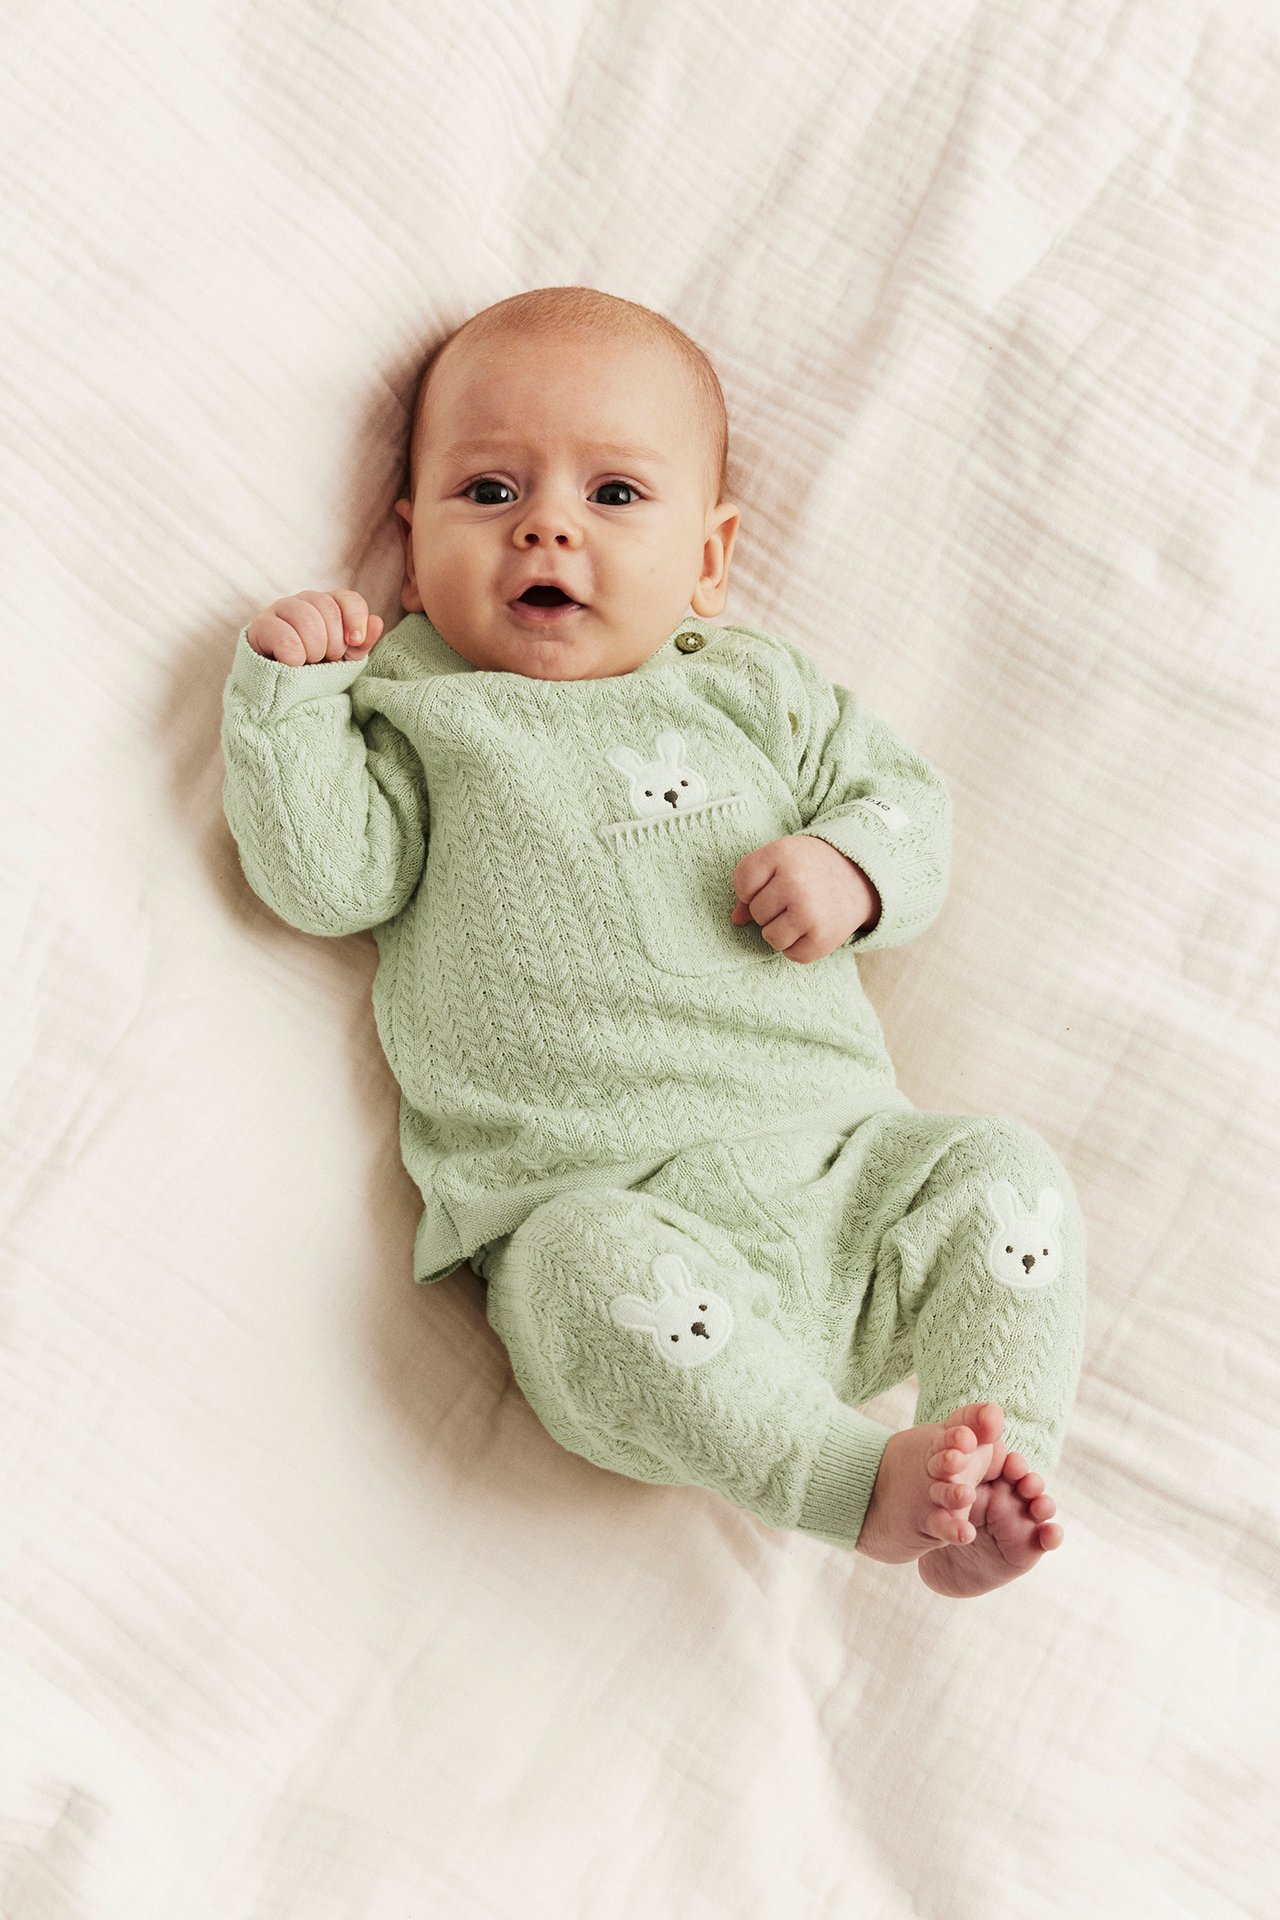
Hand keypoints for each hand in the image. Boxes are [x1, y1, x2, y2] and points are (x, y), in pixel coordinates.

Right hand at [246, 590, 384, 665]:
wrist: (280, 686)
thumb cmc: (315, 667)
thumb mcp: (344, 658)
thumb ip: (361, 642)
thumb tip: (377, 623)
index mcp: (328, 604)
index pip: (349, 599)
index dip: (356, 619)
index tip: (355, 642)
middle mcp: (304, 600)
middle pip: (328, 609)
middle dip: (333, 642)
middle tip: (325, 658)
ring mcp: (280, 610)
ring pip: (306, 619)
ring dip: (314, 649)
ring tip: (309, 662)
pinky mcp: (260, 626)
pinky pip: (285, 637)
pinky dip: (295, 657)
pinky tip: (293, 665)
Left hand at [730, 833, 880, 962]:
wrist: (862, 876)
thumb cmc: (811, 867)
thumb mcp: (781, 860)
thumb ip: (752, 883)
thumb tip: (736, 920)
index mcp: (780, 854)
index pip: (742, 883)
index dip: (751, 889)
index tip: (771, 884)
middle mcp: (794, 882)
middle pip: (756, 912)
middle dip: (770, 909)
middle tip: (795, 897)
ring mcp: (809, 912)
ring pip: (770, 937)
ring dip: (781, 931)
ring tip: (801, 915)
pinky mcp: (822, 939)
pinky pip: (792, 955)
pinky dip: (799, 947)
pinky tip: (812, 928)